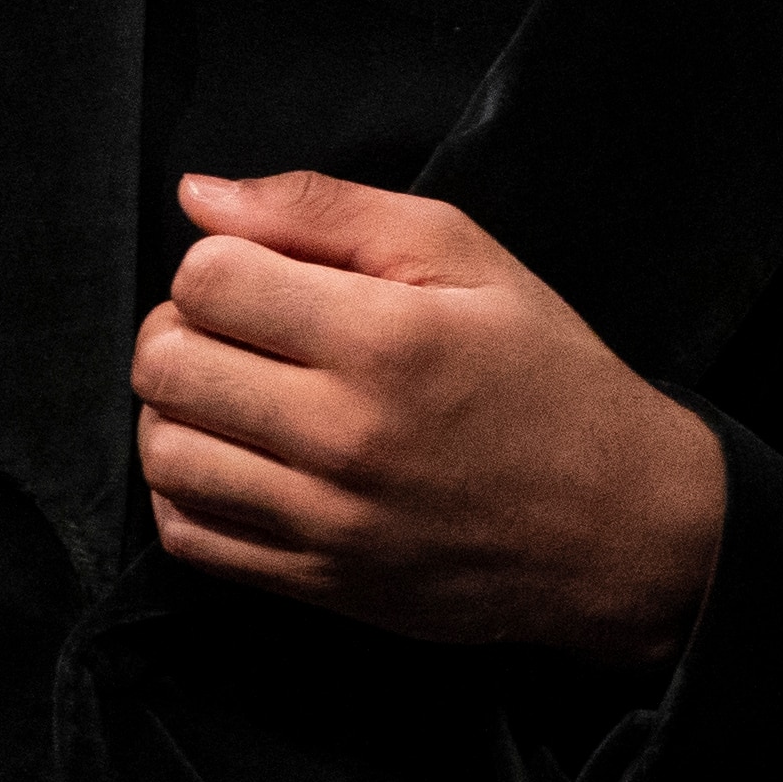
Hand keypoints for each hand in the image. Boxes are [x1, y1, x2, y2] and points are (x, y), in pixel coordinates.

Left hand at [134, 171, 726, 663]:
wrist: (620, 525)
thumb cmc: (544, 373)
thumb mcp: (463, 253)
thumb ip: (323, 209)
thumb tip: (198, 196)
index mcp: (384, 340)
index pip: (206, 280)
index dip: (217, 260)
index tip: (261, 272)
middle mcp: (345, 438)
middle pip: (165, 365)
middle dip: (182, 326)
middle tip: (237, 328)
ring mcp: (328, 523)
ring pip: (162, 454)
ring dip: (175, 410)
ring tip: (231, 392)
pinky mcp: (321, 586)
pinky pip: (189, 538)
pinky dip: (187, 492)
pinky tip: (236, 459)